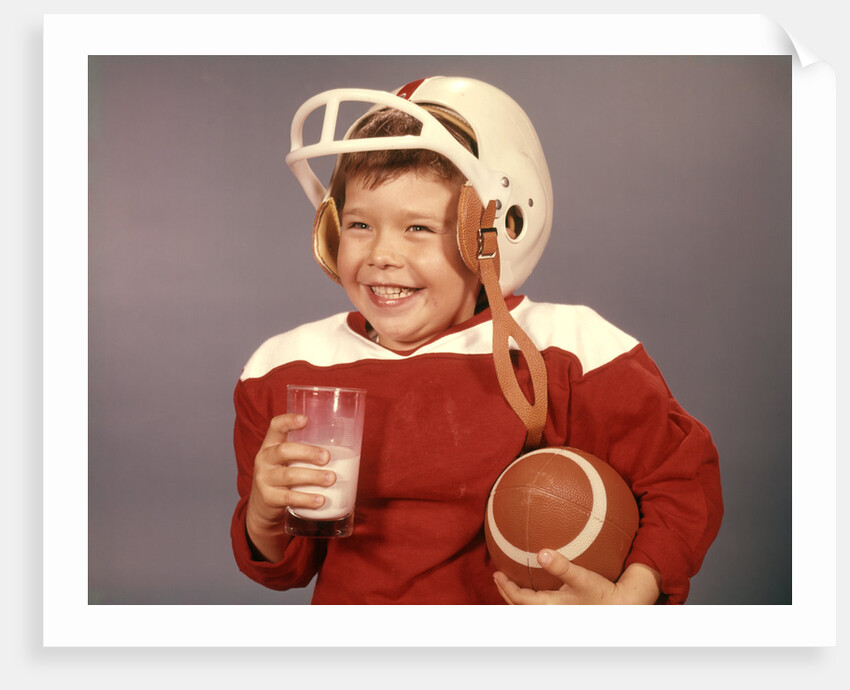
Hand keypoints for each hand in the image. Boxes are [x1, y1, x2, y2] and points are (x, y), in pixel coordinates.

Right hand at [245, 413, 333, 559]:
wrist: (263, 507)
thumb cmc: (285, 476)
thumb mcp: (288, 460)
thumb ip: (306, 452)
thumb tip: (349, 447)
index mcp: (271, 444)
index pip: (275, 426)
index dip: (289, 420)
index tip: (306, 419)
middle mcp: (264, 459)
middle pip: (285, 451)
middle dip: (308, 453)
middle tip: (327, 457)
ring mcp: (265, 479)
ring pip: (289, 475)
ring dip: (313, 477)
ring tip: (331, 479)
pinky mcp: (269, 498)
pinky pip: (289, 498)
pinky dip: (306, 499)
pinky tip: (320, 500)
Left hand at [493, 550, 660, 604]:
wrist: (622, 606)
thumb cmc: (601, 593)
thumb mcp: (582, 578)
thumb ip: (561, 566)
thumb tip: (541, 552)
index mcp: (550, 607)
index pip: (520, 600)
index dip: (506, 588)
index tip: (497, 573)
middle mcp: (551, 613)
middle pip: (520, 607)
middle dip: (506, 593)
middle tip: (497, 576)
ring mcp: (557, 613)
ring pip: (530, 608)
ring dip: (517, 596)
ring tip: (510, 581)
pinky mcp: (564, 609)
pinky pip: (540, 605)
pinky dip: (530, 596)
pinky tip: (534, 584)